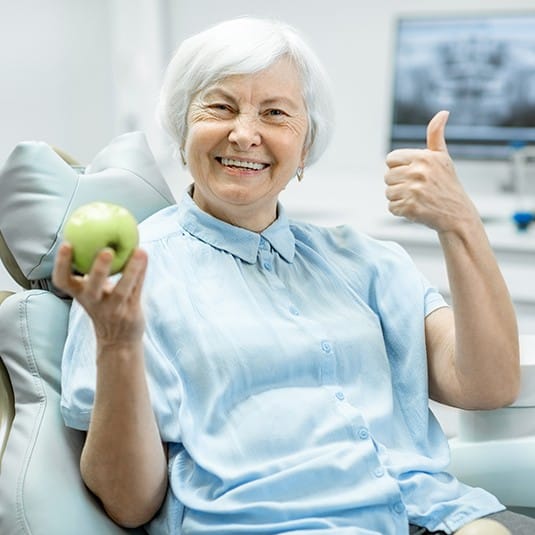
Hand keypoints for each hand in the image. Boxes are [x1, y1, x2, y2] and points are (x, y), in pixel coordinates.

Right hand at [52, 243, 147, 347]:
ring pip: (122, 289)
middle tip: (106, 250)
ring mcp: (113, 309)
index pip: (63, 281)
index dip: (62, 264)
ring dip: (131, 270)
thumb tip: (97, 234)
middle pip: (93, 288)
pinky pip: (137, 289)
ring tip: (140, 251)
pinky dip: (141, 272)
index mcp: (80, 295)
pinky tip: (145, 256)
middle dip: (98, 270)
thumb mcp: (94, 291)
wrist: (118, 341)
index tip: (67, 244)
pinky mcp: (130, 312)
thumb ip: (93, 270)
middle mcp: (94, 303)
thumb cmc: (104, 307)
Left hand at [384, 110, 478, 232]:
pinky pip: (391, 207)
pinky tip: (415, 208)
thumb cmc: (448, 185)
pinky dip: (400, 210)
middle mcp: (418, 172)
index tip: (413, 174)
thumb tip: (443, 113)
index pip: (390, 159)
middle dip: (398, 184)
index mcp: (424, 157)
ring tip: (417, 198)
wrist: (457, 214)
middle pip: (387, 176)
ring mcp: (414, 190)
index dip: (398, 168)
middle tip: (417, 189)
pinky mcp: (410, 207)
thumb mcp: (443, 158)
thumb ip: (436, 136)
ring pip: (388, 192)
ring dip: (399, 198)